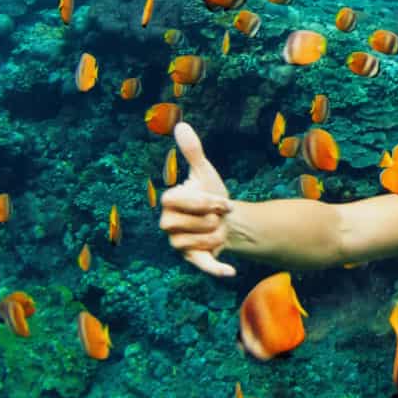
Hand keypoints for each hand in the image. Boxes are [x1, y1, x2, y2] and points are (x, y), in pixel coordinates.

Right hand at [159, 123, 234, 276]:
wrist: (226, 219)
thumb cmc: (211, 194)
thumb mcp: (204, 172)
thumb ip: (192, 151)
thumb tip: (181, 126)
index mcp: (169, 202)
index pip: (188, 203)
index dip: (209, 202)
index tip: (223, 201)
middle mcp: (167, 224)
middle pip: (198, 223)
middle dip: (216, 218)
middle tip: (219, 216)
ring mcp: (177, 244)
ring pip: (204, 241)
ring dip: (220, 233)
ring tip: (218, 228)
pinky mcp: (192, 259)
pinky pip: (202, 265)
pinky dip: (216, 269)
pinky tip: (230, 272)